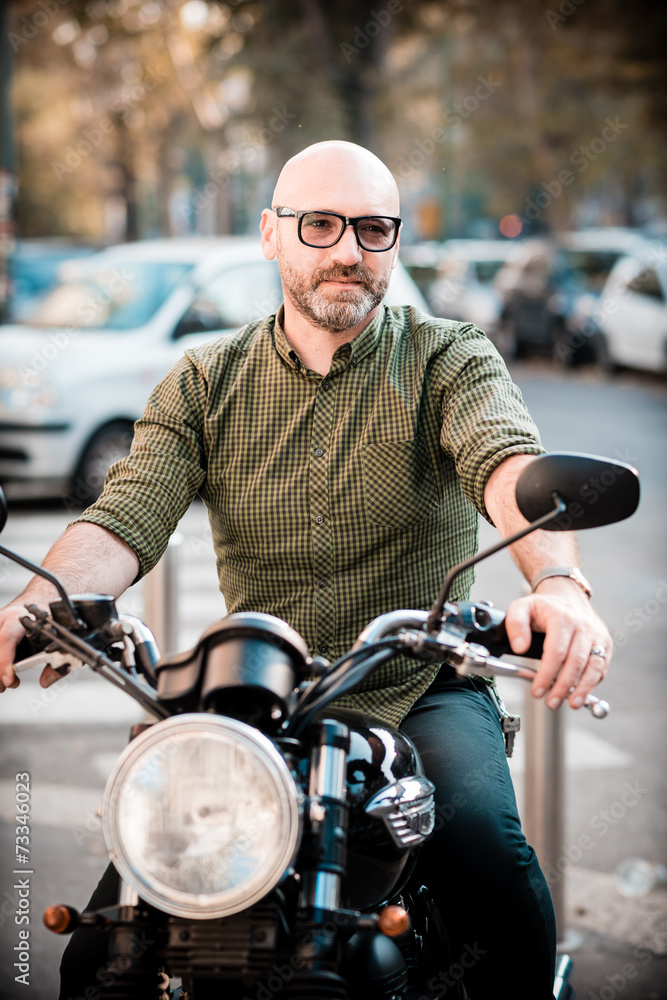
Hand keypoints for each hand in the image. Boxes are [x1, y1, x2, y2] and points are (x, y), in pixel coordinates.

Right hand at [0, 601, 63, 692]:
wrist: (38, 601)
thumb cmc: (46, 617)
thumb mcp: (56, 636)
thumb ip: (55, 660)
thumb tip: (46, 681)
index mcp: (20, 617)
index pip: (7, 639)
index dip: (5, 662)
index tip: (9, 679)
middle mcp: (3, 619)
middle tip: (7, 684)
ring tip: (4, 682)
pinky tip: (1, 672)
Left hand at [503, 577, 611, 709]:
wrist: (567, 596)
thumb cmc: (543, 607)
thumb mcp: (521, 607)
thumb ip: (515, 625)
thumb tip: (519, 648)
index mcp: (562, 618)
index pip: (556, 651)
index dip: (547, 674)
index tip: (537, 690)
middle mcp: (583, 626)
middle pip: (576, 662)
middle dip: (563, 686)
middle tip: (551, 702)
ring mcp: (597, 635)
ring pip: (593, 666)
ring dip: (583, 689)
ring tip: (572, 703)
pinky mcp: (605, 644)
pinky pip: (601, 667)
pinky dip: (592, 682)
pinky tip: (580, 693)